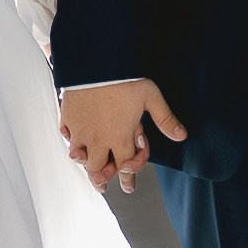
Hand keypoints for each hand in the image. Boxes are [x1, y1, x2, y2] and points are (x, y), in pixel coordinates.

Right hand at [60, 78, 186, 194]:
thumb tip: (181, 135)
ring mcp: (81, 130)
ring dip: (85, 163)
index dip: (129, 178)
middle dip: (102, 179)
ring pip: (79, 157)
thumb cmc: (124, 78)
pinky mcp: (68, 117)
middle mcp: (98, 140)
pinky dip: (71, 141)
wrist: (97, 62)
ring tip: (87, 168)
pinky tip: (73, 141)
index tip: (129, 186)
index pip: (125, 167)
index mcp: (120, 139)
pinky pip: (66, 135)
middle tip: (103, 185)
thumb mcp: (151, 97)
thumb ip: (165, 119)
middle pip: (98, 169)